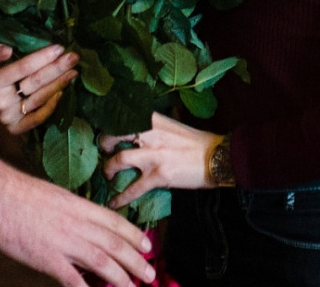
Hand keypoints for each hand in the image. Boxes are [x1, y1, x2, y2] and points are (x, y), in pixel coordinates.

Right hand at [0, 42, 76, 134]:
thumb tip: (7, 51)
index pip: (22, 68)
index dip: (42, 57)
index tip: (60, 48)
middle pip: (34, 82)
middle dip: (56, 68)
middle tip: (74, 58)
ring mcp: (7, 117)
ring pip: (39, 98)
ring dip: (59, 83)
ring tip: (73, 71)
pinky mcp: (15, 128)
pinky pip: (38, 118)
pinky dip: (52, 105)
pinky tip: (63, 91)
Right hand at [0, 157, 154, 286]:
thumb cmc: (19, 194)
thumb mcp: (54, 197)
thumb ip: (70, 213)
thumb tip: (83, 226)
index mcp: (78, 206)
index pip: (114, 221)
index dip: (133, 235)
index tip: (146, 245)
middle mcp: (76, 223)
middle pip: (114, 244)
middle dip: (135, 261)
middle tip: (149, 274)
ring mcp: (63, 241)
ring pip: (101, 261)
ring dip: (121, 277)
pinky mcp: (46, 257)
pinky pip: (71, 278)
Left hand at [99, 113, 219, 208]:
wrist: (216, 157)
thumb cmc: (196, 141)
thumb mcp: (172, 125)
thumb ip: (154, 126)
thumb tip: (140, 128)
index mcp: (153, 120)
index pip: (124, 117)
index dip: (110, 124)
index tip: (106, 129)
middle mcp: (150, 135)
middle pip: (115, 134)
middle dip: (104, 143)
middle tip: (104, 150)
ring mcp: (153, 155)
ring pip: (119, 159)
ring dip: (108, 168)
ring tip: (107, 174)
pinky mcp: (159, 176)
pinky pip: (133, 188)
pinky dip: (120, 197)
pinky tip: (113, 203)